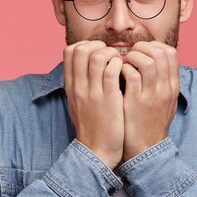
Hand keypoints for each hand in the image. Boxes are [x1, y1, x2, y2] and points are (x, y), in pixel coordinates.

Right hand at [64, 41, 124, 168]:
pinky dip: (120, 66)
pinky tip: (126, 72)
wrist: (96, 151)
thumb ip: (80, 82)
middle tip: (111, 55)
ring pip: (97, 57)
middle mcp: (79, 86)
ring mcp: (93, 92)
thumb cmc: (92, 125)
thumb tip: (88, 63)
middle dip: (98, 45)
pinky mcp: (109, 100)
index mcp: (71, 85)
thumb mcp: (78, 101)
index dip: (86, 45)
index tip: (99, 53)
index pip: (70, 51)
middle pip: (81, 49)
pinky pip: (112, 71)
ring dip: (112, 54)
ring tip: (120, 63)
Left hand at [121, 41, 179, 161]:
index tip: (142, 50)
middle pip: (161, 53)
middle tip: (130, 53)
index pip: (171, 53)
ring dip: (132, 56)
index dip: (154, 46)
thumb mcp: (165, 102)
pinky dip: (123, 68)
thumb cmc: (150, 123)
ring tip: (124, 62)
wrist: (146, 150)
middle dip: (143, 47)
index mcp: (172, 87)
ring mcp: (152, 96)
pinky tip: (117, 74)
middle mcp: (165, 89)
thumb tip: (154, 61)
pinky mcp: (136, 103)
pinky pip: (132, 75)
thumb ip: (162, 82)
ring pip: (148, 61)